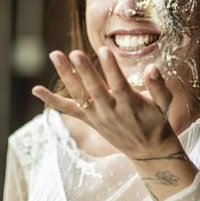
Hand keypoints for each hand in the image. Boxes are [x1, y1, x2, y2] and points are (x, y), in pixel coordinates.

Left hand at [32, 46, 175, 158]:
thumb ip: (158, 86)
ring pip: (78, 95)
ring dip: (66, 76)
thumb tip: (152, 68)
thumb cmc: (157, 120)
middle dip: (84, 71)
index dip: (111, 68)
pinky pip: (68, 110)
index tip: (104, 50)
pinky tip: (36, 89)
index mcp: (130, 105)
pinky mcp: (88, 119)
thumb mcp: (164, 104)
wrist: (147, 150)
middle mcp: (110, 111)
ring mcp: (96, 116)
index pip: (119, 84)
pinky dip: (52, 101)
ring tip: (55, 55)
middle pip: (94, 90)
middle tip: (73, 52)